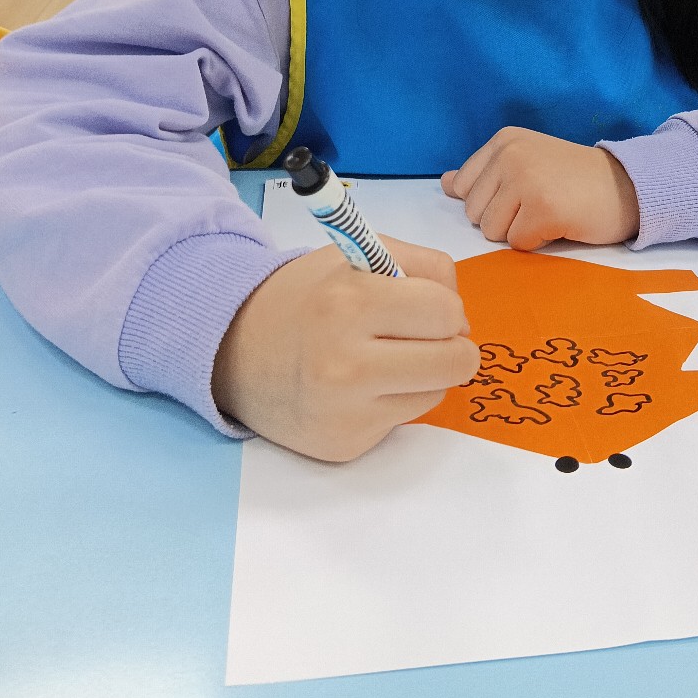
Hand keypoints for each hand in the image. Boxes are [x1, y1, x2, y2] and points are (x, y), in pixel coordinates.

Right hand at [211, 237, 478, 461]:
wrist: (235, 349)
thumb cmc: (307, 297)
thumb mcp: (358, 254)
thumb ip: (422, 267)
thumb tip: (463, 321)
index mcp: (350, 302)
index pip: (446, 312)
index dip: (445, 307)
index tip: (427, 306)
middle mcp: (346, 363)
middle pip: (456, 362)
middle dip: (453, 345)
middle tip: (428, 336)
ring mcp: (345, 411)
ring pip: (437, 392)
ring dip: (424, 373)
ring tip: (385, 356)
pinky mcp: (344, 444)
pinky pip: (405, 419)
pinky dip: (395, 398)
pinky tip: (361, 386)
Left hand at [441, 127, 639, 251]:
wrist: (629, 187)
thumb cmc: (575, 180)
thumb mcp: (526, 163)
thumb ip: (484, 174)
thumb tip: (444, 183)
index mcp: (503, 141)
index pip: (462, 188)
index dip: (491, 201)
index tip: (523, 192)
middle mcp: (510, 155)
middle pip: (474, 213)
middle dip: (504, 219)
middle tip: (540, 203)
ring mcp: (526, 180)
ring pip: (492, 231)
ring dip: (519, 232)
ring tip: (549, 212)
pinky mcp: (543, 209)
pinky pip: (517, 244)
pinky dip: (538, 242)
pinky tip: (561, 222)